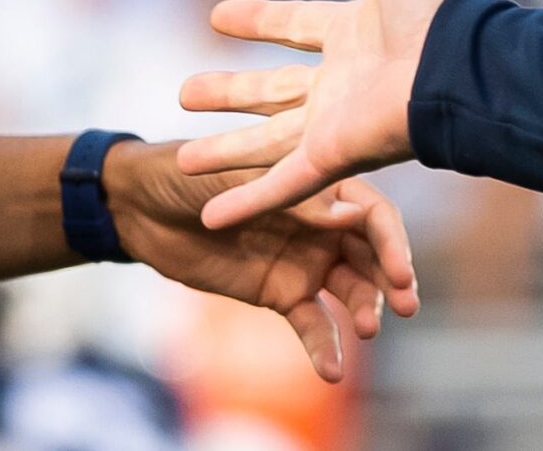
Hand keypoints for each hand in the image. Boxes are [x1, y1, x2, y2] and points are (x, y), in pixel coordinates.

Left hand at [104, 139, 419, 382]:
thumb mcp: (239, 180)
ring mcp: (306, 261)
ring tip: (365, 330)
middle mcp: (322, 224)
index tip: (400, 273)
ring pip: (350, 291)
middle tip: (402, 308)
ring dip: (363, 311)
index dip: (390, 242)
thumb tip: (357, 212)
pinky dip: (325, 346)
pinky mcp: (282, 293)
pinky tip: (332, 369)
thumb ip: (298, 201)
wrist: (140, 207)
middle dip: (389, 282)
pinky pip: (314, 323)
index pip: (370, 213)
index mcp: (317, 185)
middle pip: (370, 256)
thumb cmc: (187, 173)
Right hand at [177, 0, 466, 228]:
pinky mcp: (332, 158)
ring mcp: (332, 125)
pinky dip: (246, 202)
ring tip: (180, 163)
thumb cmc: (442, 10)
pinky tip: (211, 219)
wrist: (465, 69)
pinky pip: (282, 186)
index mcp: (352, 34)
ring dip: (222, 154)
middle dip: (227, 94)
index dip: (257, 20)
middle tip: (183, 93)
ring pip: (263, 143)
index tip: (217, 16)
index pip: (294, 26)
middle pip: (268, 92)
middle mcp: (338, 84)